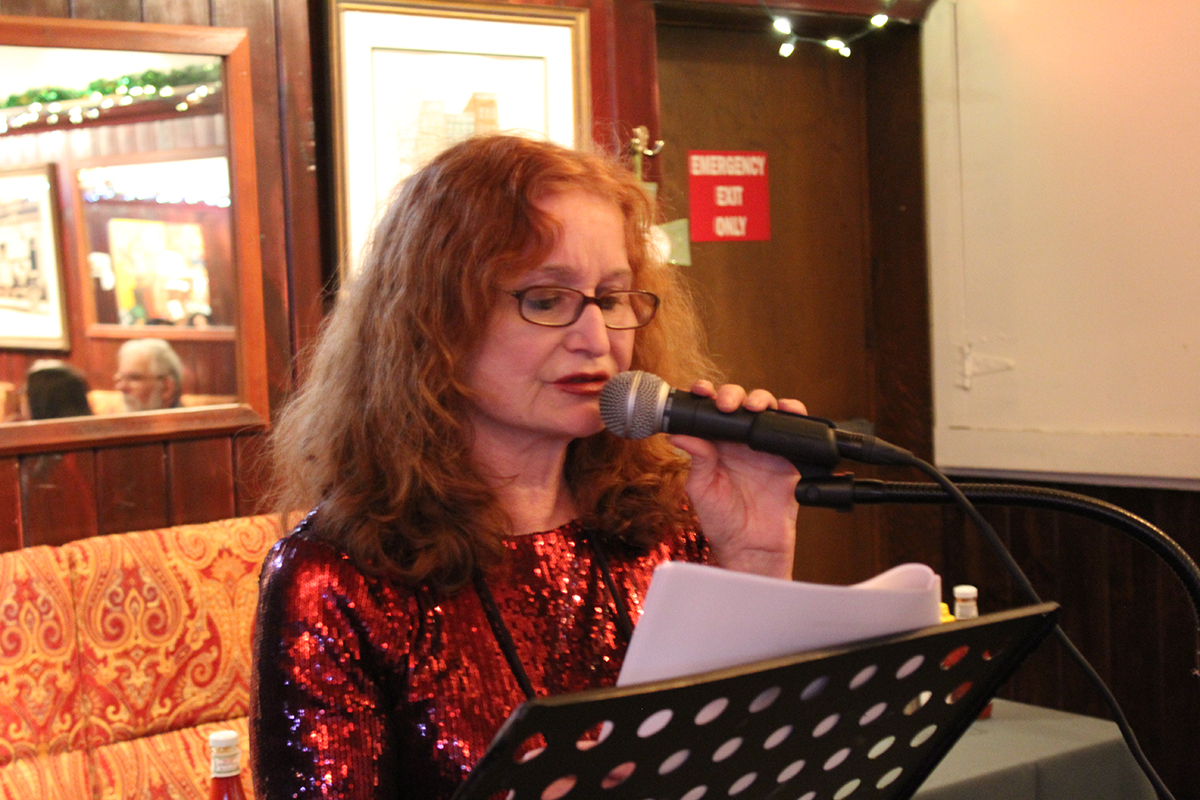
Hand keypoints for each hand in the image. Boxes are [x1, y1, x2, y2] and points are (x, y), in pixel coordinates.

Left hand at [670, 380, 805, 578]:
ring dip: (761, 399)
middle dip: (733, 395)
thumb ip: (696, 459)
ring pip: (766, 410)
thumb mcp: (701, 489)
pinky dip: (794, 414)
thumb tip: (679, 434)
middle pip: (739, 404)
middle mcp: (740, 443)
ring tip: (754, 407)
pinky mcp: (788, 458)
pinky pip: (794, 429)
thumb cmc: (722, 522)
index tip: (700, 391)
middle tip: (727, 405)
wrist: (751, 548)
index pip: (710, 412)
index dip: (706, 396)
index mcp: (715, 446)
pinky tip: (786, 411)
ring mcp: (765, 448)